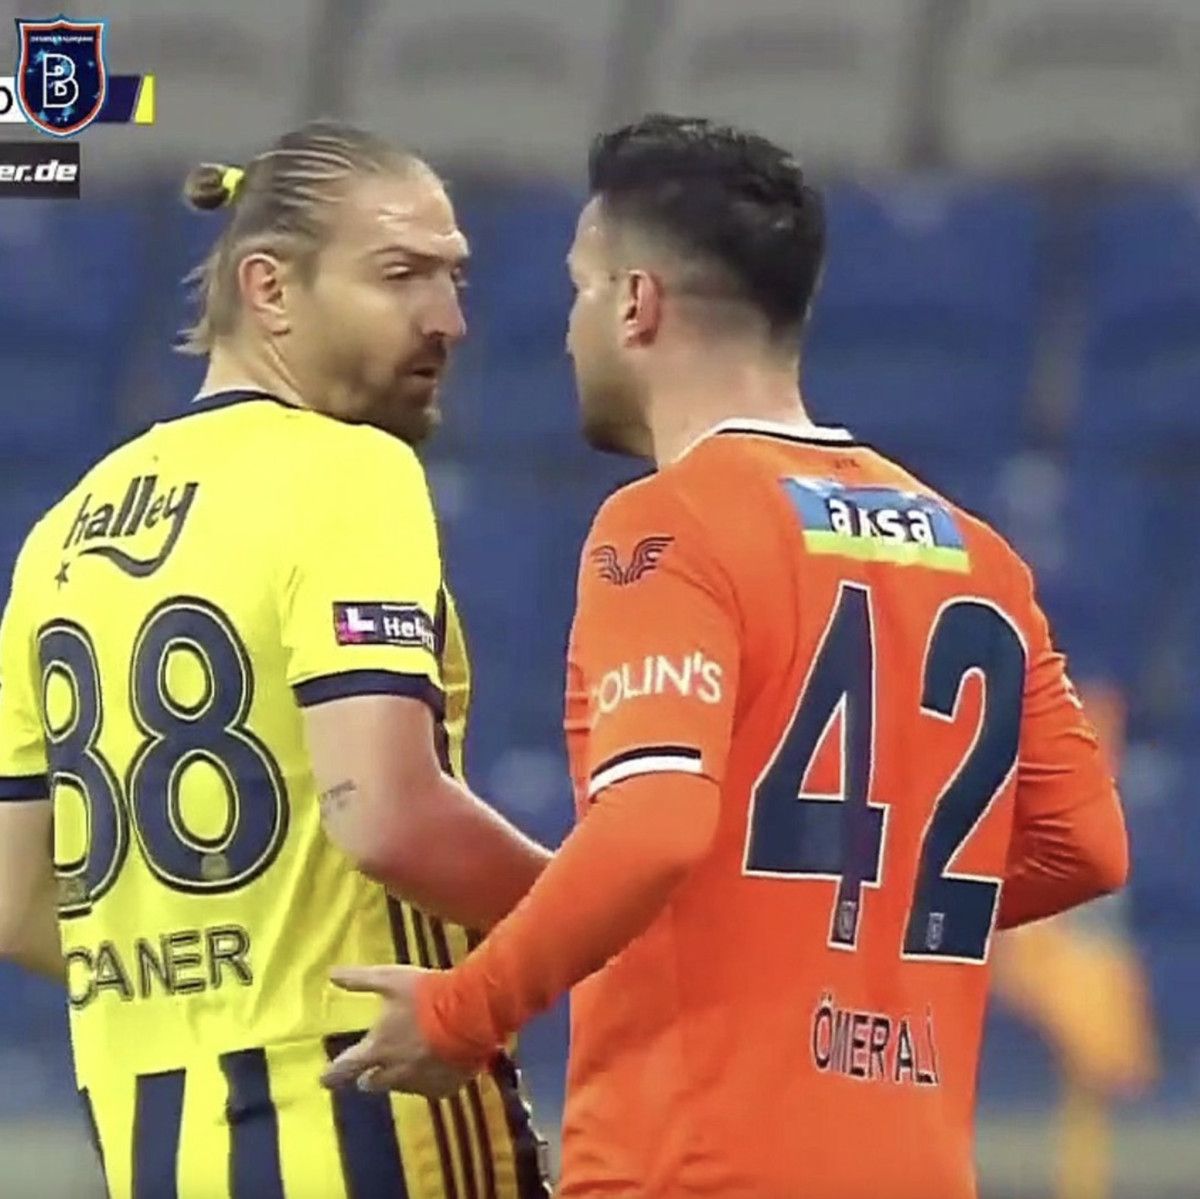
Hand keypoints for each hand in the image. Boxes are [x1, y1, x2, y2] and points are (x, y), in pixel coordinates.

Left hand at [320, 965, 471, 1097]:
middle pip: (371, 1084)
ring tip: (407, 1060)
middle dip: (368, 1077)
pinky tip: (436, 1064)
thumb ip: (360, 979)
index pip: (344, 1069)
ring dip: (398, 1075)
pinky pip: (430, 1088)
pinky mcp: (446, 1087)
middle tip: (370, 1069)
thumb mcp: (390, 979)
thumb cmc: (427, 995)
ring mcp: (421, 1083)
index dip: (331, 1075)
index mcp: (377, 1048)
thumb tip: (331, 974)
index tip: (324, 1079)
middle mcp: (394, 1073)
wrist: (472, 1014)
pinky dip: (429, 1078)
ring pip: (400, 1086)